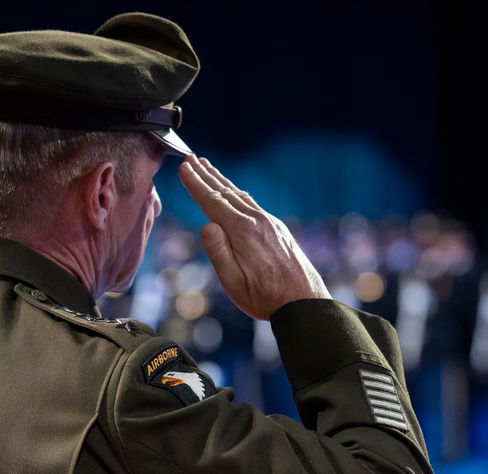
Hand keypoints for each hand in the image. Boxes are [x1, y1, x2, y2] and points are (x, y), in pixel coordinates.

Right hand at [178, 155, 330, 319]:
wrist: (303, 302)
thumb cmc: (264, 296)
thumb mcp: (233, 281)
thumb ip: (218, 252)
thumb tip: (205, 225)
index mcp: (242, 231)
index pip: (212, 202)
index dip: (195, 183)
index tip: (183, 167)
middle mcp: (257, 221)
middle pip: (226, 192)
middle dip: (206, 175)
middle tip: (191, 158)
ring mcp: (269, 223)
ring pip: (240, 195)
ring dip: (221, 181)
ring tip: (208, 167)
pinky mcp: (277, 229)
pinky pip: (252, 203)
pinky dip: (237, 193)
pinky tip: (234, 193)